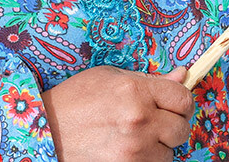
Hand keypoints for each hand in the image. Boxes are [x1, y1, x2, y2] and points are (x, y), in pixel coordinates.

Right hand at [41, 65, 194, 161]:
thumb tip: (182, 76)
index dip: (181, 102)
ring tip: (137, 137)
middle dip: (172, 125)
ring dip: (159, 146)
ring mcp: (132, 150)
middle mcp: (138, 121)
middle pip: (181, 128)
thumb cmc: (76, 99)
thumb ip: (150, 80)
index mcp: (136, 91)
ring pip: (169, 153)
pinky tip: (130, 149)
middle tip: (156, 122)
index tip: (175, 105)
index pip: (183, 99)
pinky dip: (147, 160)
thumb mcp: (112, 77)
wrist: (45, 130)